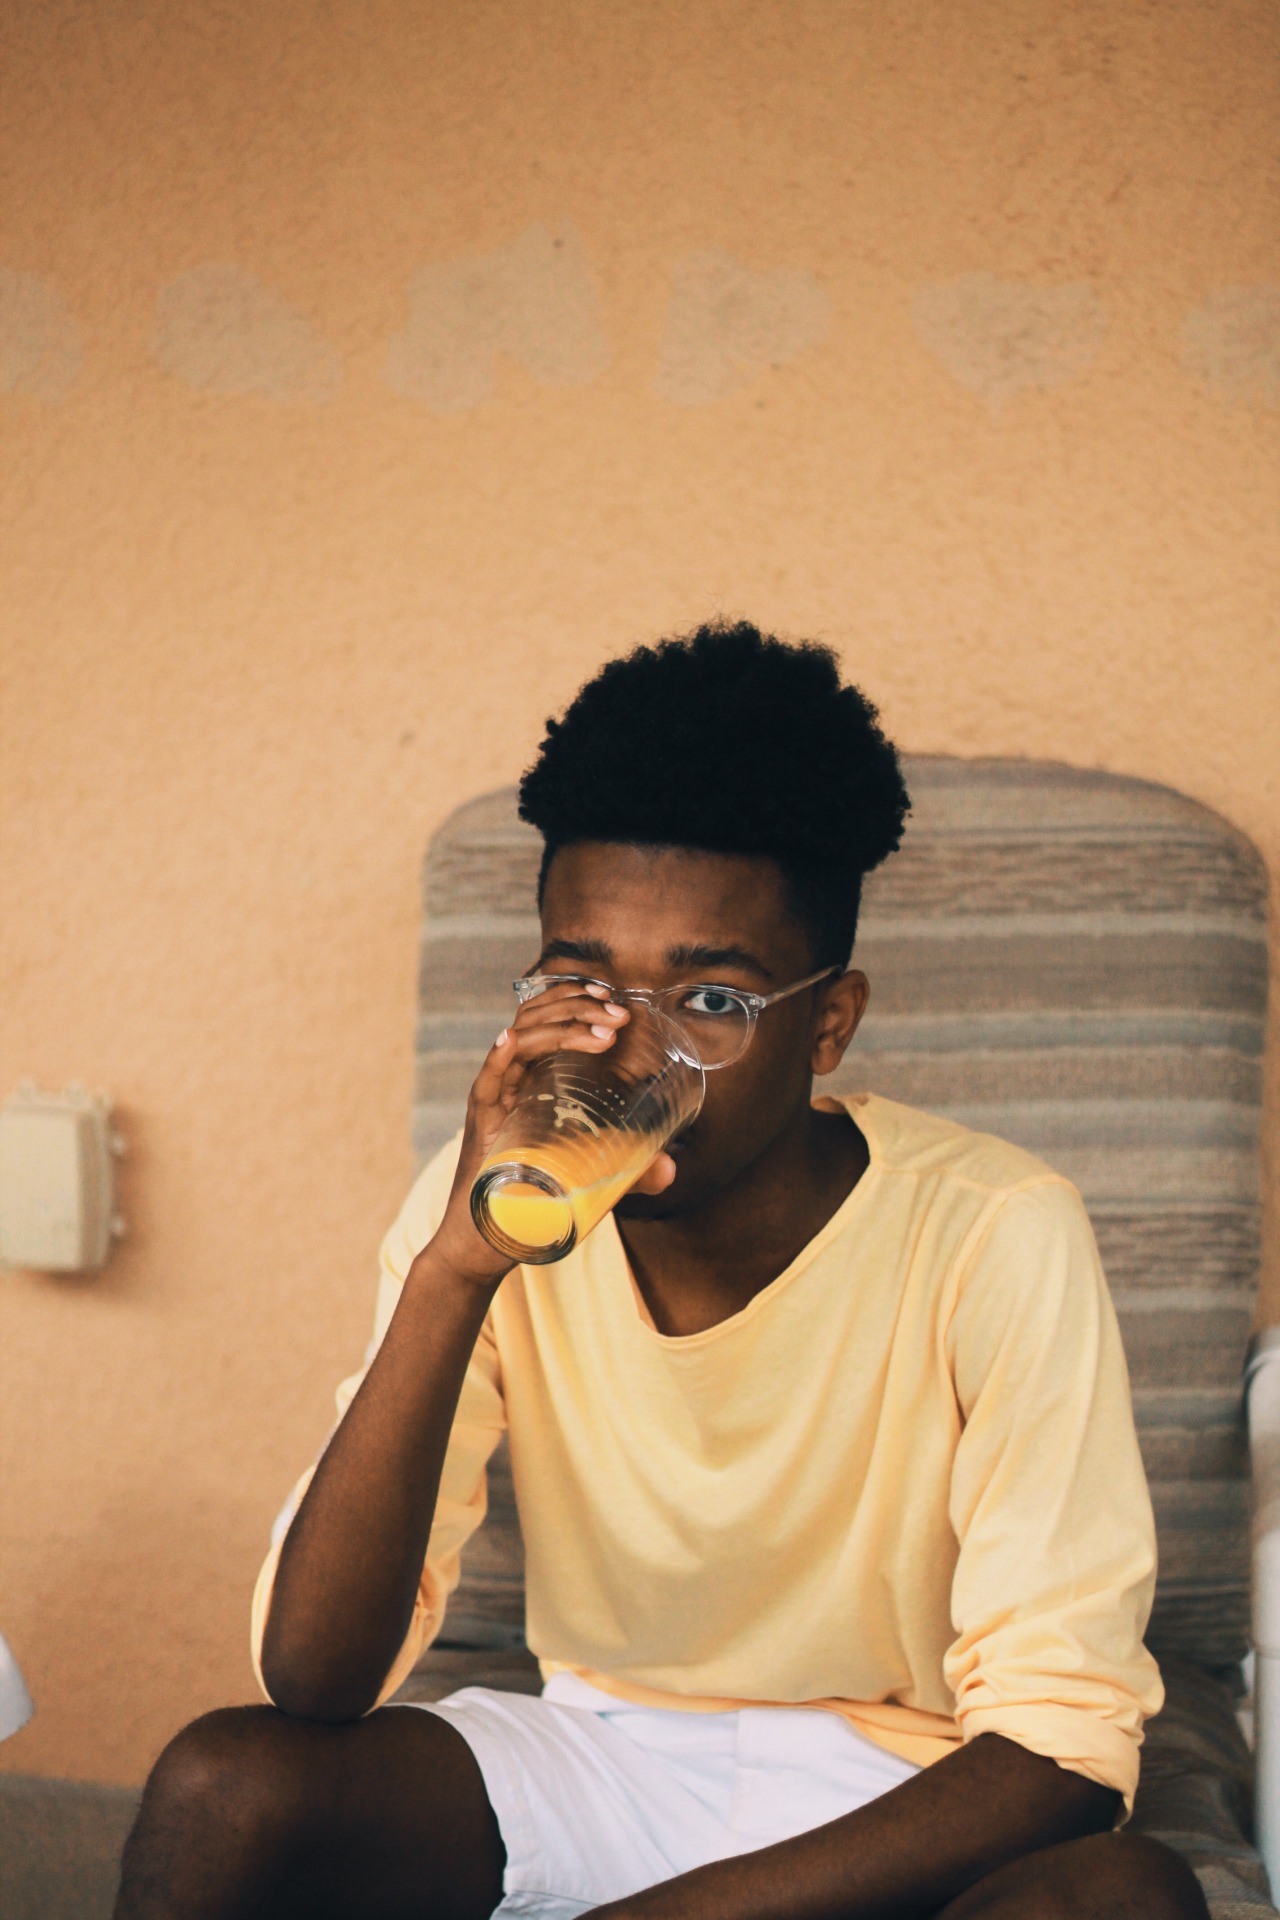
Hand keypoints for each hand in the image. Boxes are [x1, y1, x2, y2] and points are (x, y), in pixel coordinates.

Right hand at [424, 978, 676, 1288]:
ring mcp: (495, 1097)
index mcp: (532, 1078)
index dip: (578, 999)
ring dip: (560, 1026)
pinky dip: (500, 1056)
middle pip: (536, 1018)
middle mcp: (511, 1079)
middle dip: (579, 1007)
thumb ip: (631, 1170)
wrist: (486, 1241)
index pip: (548, 1018)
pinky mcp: (482, 1123)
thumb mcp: (590, 1176)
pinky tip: (514, 1041)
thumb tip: (671, 1167)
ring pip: (520, 1038)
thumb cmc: (536, 1200)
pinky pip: (488, 1080)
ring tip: (602, 1034)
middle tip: (618, 1016)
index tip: (614, 1001)